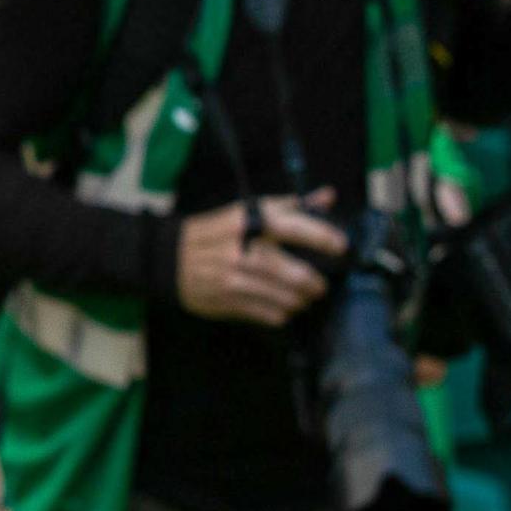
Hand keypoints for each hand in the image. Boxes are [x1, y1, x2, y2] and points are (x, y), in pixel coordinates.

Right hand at [173, 194, 344, 324]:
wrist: (169, 257)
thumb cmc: (215, 232)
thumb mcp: (246, 211)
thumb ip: (289, 206)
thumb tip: (327, 196)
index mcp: (248, 220)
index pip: (294, 226)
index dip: (323, 237)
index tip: (341, 246)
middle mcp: (241, 249)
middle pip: (294, 273)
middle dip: (315, 283)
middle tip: (321, 285)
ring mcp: (234, 278)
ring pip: (285, 297)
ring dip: (301, 300)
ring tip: (303, 297)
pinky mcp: (228, 300)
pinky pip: (269, 313)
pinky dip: (282, 313)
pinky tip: (283, 307)